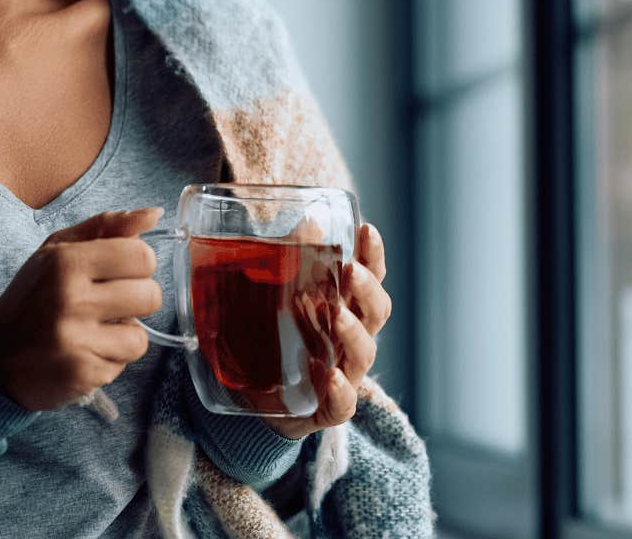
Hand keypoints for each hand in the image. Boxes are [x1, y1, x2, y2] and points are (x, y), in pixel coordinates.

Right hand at [0, 206, 164, 411]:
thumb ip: (107, 226)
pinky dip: (108, 360)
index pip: (141, 256)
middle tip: (109, 304)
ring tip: (95, 331)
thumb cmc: (32, 296)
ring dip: (124, 336)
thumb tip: (154, 214)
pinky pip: (123, 365)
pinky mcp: (81, 375)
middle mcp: (70, 300)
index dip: (137, 265)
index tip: (120, 272)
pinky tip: (83, 353)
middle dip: (136, 300)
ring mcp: (75, 341)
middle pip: (150, 296)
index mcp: (65, 262)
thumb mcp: (58, 250)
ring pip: (140, 337)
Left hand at [263, 222, 392, 439]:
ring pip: (364, 352)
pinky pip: (343, 403)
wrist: (255, 400)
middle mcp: (351, 338)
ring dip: (353, 332)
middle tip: (350, 270)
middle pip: (376, 312)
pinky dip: (339, 389)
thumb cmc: (275, 338)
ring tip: (336, 315)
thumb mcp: (274, 297)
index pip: (369, 277)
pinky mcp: (328, 408)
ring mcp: (344, 373)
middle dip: (367, 289)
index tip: (367, 229)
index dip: (373, 255)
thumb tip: (306, 222)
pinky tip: (327, 374)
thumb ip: (290, 263)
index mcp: (344, 306)